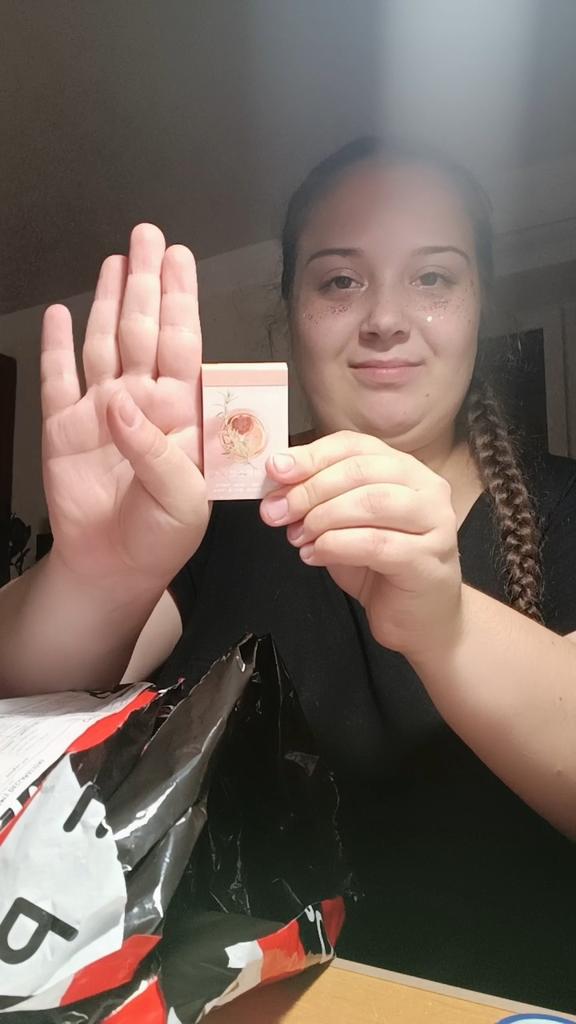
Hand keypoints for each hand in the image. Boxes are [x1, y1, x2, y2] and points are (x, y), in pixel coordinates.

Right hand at [41, 224, 208, 588]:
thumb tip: (120, 400)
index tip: (180, 259)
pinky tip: (60, 314)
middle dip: (146, 282)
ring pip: (105, 342)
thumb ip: (157, 449)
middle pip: (143, 330)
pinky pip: (59, 377)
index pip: (182, 345)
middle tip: (148, 237)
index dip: (180, 300)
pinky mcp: (64, 426)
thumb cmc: (162, 534)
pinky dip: (57, 345)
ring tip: (117, 260)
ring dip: (109, 301)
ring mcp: (102, 410)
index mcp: (180, 415)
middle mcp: (142, 401)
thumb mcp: (181, 499)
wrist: (115, 566)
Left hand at [261, 431, 461, 658]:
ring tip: (298, 536)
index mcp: (405, 469)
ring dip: (323, 517)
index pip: (355, 445)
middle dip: (310, 489)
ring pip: (370, 502)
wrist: (418, 619)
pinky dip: (336, 546)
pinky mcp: (428, 560)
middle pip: (360, 471)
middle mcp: (427, 489)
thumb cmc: (380, 568)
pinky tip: (314, 555)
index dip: (311, 455)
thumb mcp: (342, 525)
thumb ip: (317, 500)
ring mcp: (434, 523)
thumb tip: (276, 484)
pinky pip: (376, 543)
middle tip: (277, 511)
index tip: (275, 470)